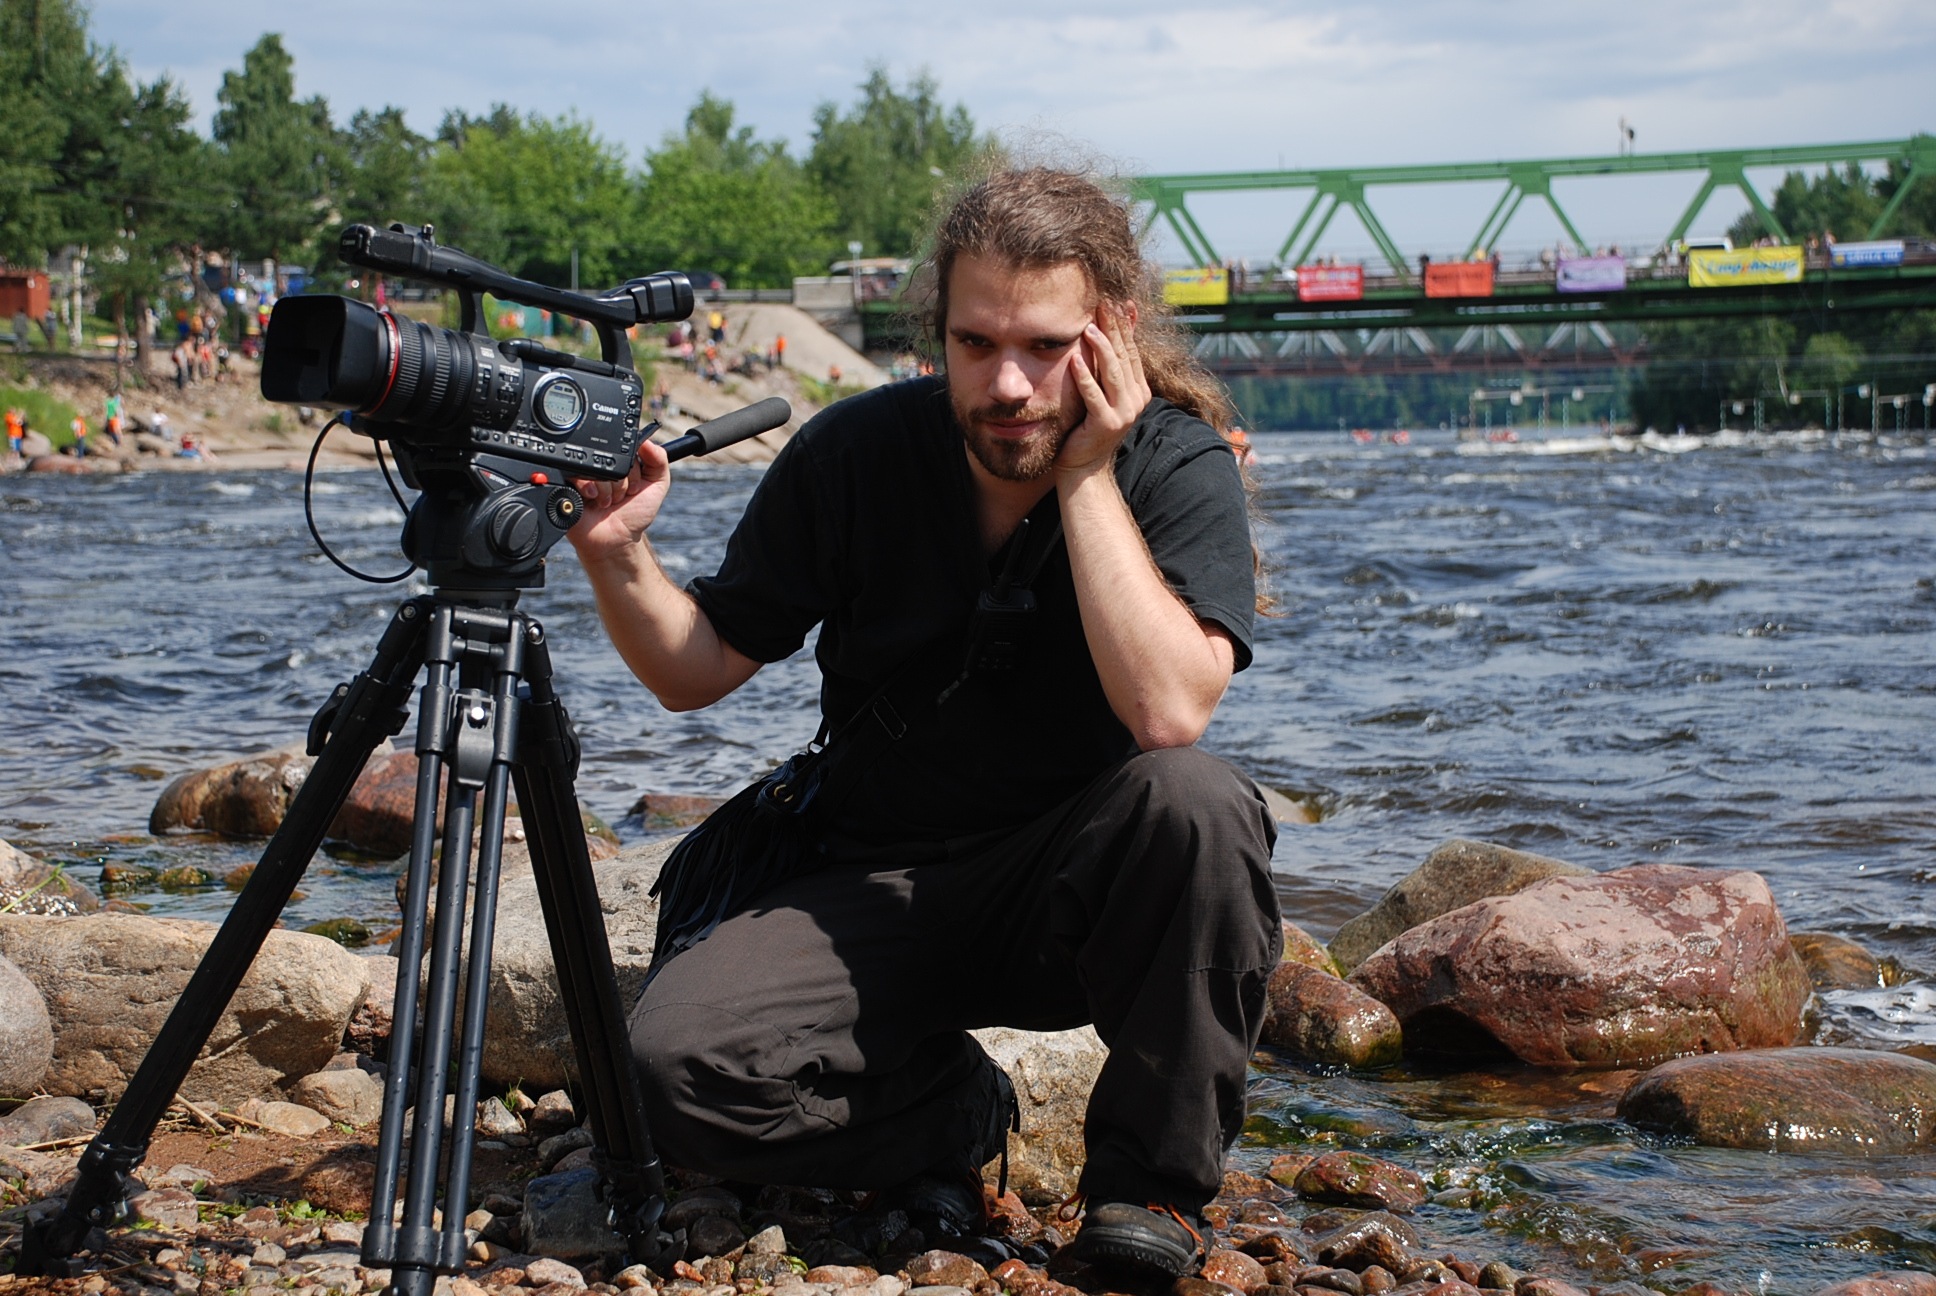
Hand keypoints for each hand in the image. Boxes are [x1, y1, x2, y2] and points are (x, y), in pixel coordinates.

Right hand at [566, 438, 670, 563]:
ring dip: (609, 489)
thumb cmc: (635, 514)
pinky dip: (592, 490)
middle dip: (623, 481)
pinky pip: (579, 475)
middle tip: (623, 497)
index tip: (637, 486)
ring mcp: (585, 475)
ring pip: (598, 467)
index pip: (627, 448)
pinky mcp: (570, 485)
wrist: (617, 540)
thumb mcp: (657, 485)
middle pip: (613, 457)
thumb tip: (647, 441)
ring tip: (609, 502)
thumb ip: (659, 460)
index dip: (635, 468)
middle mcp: (602, 466)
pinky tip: (595, 501)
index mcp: (620, 462)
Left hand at [1057, 300, 1150, 476]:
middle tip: (1101, 304)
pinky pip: (1094, 395)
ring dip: (1102, 348)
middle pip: (1125, 356)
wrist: (1084, 466)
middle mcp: (1136, 400)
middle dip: (1114, 329)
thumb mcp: (1103, 391)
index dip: (1124, 325)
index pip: (1132, 350)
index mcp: (1139, 390)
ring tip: (1088, 327)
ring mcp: (1124, 413)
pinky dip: (1085, 376)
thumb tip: (1117, 336)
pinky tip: (1074, 359)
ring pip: (1114, 372)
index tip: (1113, 301)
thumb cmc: (1088, 425)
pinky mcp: (1106, 424)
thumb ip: (1110, 365)